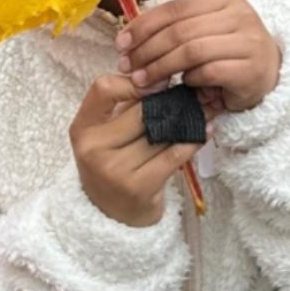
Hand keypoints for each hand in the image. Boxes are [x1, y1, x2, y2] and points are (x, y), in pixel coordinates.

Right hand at [70, 75, 199, 226]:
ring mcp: (114, 170)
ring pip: (161, 132)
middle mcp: (92, 148)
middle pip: (141, 111)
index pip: (104, 88)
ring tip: (207, 108)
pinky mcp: (138, 187)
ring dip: (190, 119)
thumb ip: (128, 107)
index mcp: (82, 128)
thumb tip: (167, 75)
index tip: (160, 83)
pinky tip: (205, 131)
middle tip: (199, 91)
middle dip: (173, 100)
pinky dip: (194, 140)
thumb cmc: (115, 165)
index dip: (135, 81)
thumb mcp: (109, 135)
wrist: (112, 216)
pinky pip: (174, 155)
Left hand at [117, 0, 281, 112]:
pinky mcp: (252, 70)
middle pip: (181, 30)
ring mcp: (250, 42)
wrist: (269, 75)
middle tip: (129, 67)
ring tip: (144, 81)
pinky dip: (189, 80)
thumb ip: (175, 28)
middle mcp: (242, 16)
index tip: (121, 44)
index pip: (177, 7)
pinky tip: (183, 86)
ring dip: (161, 68)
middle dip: (148, 50)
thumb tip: (127, 36)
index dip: (144, 25)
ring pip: (192, 51)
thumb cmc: (229, 53)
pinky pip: (209, 72)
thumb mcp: (204, 31)